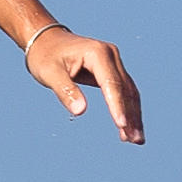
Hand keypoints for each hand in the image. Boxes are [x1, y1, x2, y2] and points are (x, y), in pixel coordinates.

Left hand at [26, 27, 143, 143]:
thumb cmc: (45, 56)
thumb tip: (80, 111)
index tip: (122, 125)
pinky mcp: (112, 70)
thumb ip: (65, 90)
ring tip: (136, 140)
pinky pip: (123, 91)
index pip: (111, 83)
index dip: (117, 106)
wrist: (46, 41)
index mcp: (97, 53)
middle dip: (131, 115)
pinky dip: (127, 109)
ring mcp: (114, 62)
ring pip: (129, 92)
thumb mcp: (50, 73)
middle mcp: (110, 55)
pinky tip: (127, 128)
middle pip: (125, 89)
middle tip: (135, 140)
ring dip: (134, 116)